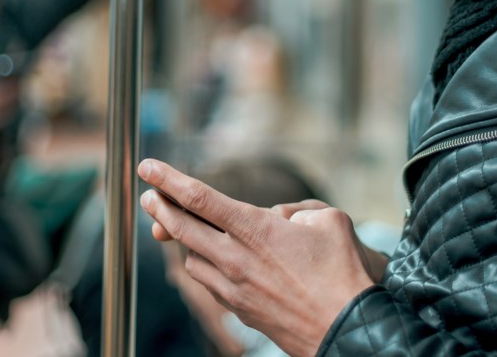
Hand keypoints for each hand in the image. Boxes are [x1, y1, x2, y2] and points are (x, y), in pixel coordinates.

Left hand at [139, 159, 374, 356]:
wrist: (349, 330)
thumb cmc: (343, 272)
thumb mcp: (328, 219)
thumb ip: (296, 210)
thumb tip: (278, 219)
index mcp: (255, 229)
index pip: (198, 198)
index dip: (168, 179)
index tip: (147, 167)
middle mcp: (236, 259)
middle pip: (181, 229)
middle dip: (159, 208)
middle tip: (147, 197)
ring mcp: (234, 289)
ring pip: (192, 259)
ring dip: (185, 242)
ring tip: (184, 228)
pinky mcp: (240, 310)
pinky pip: (210, 283)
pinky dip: (205, 266)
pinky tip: (213, 260)